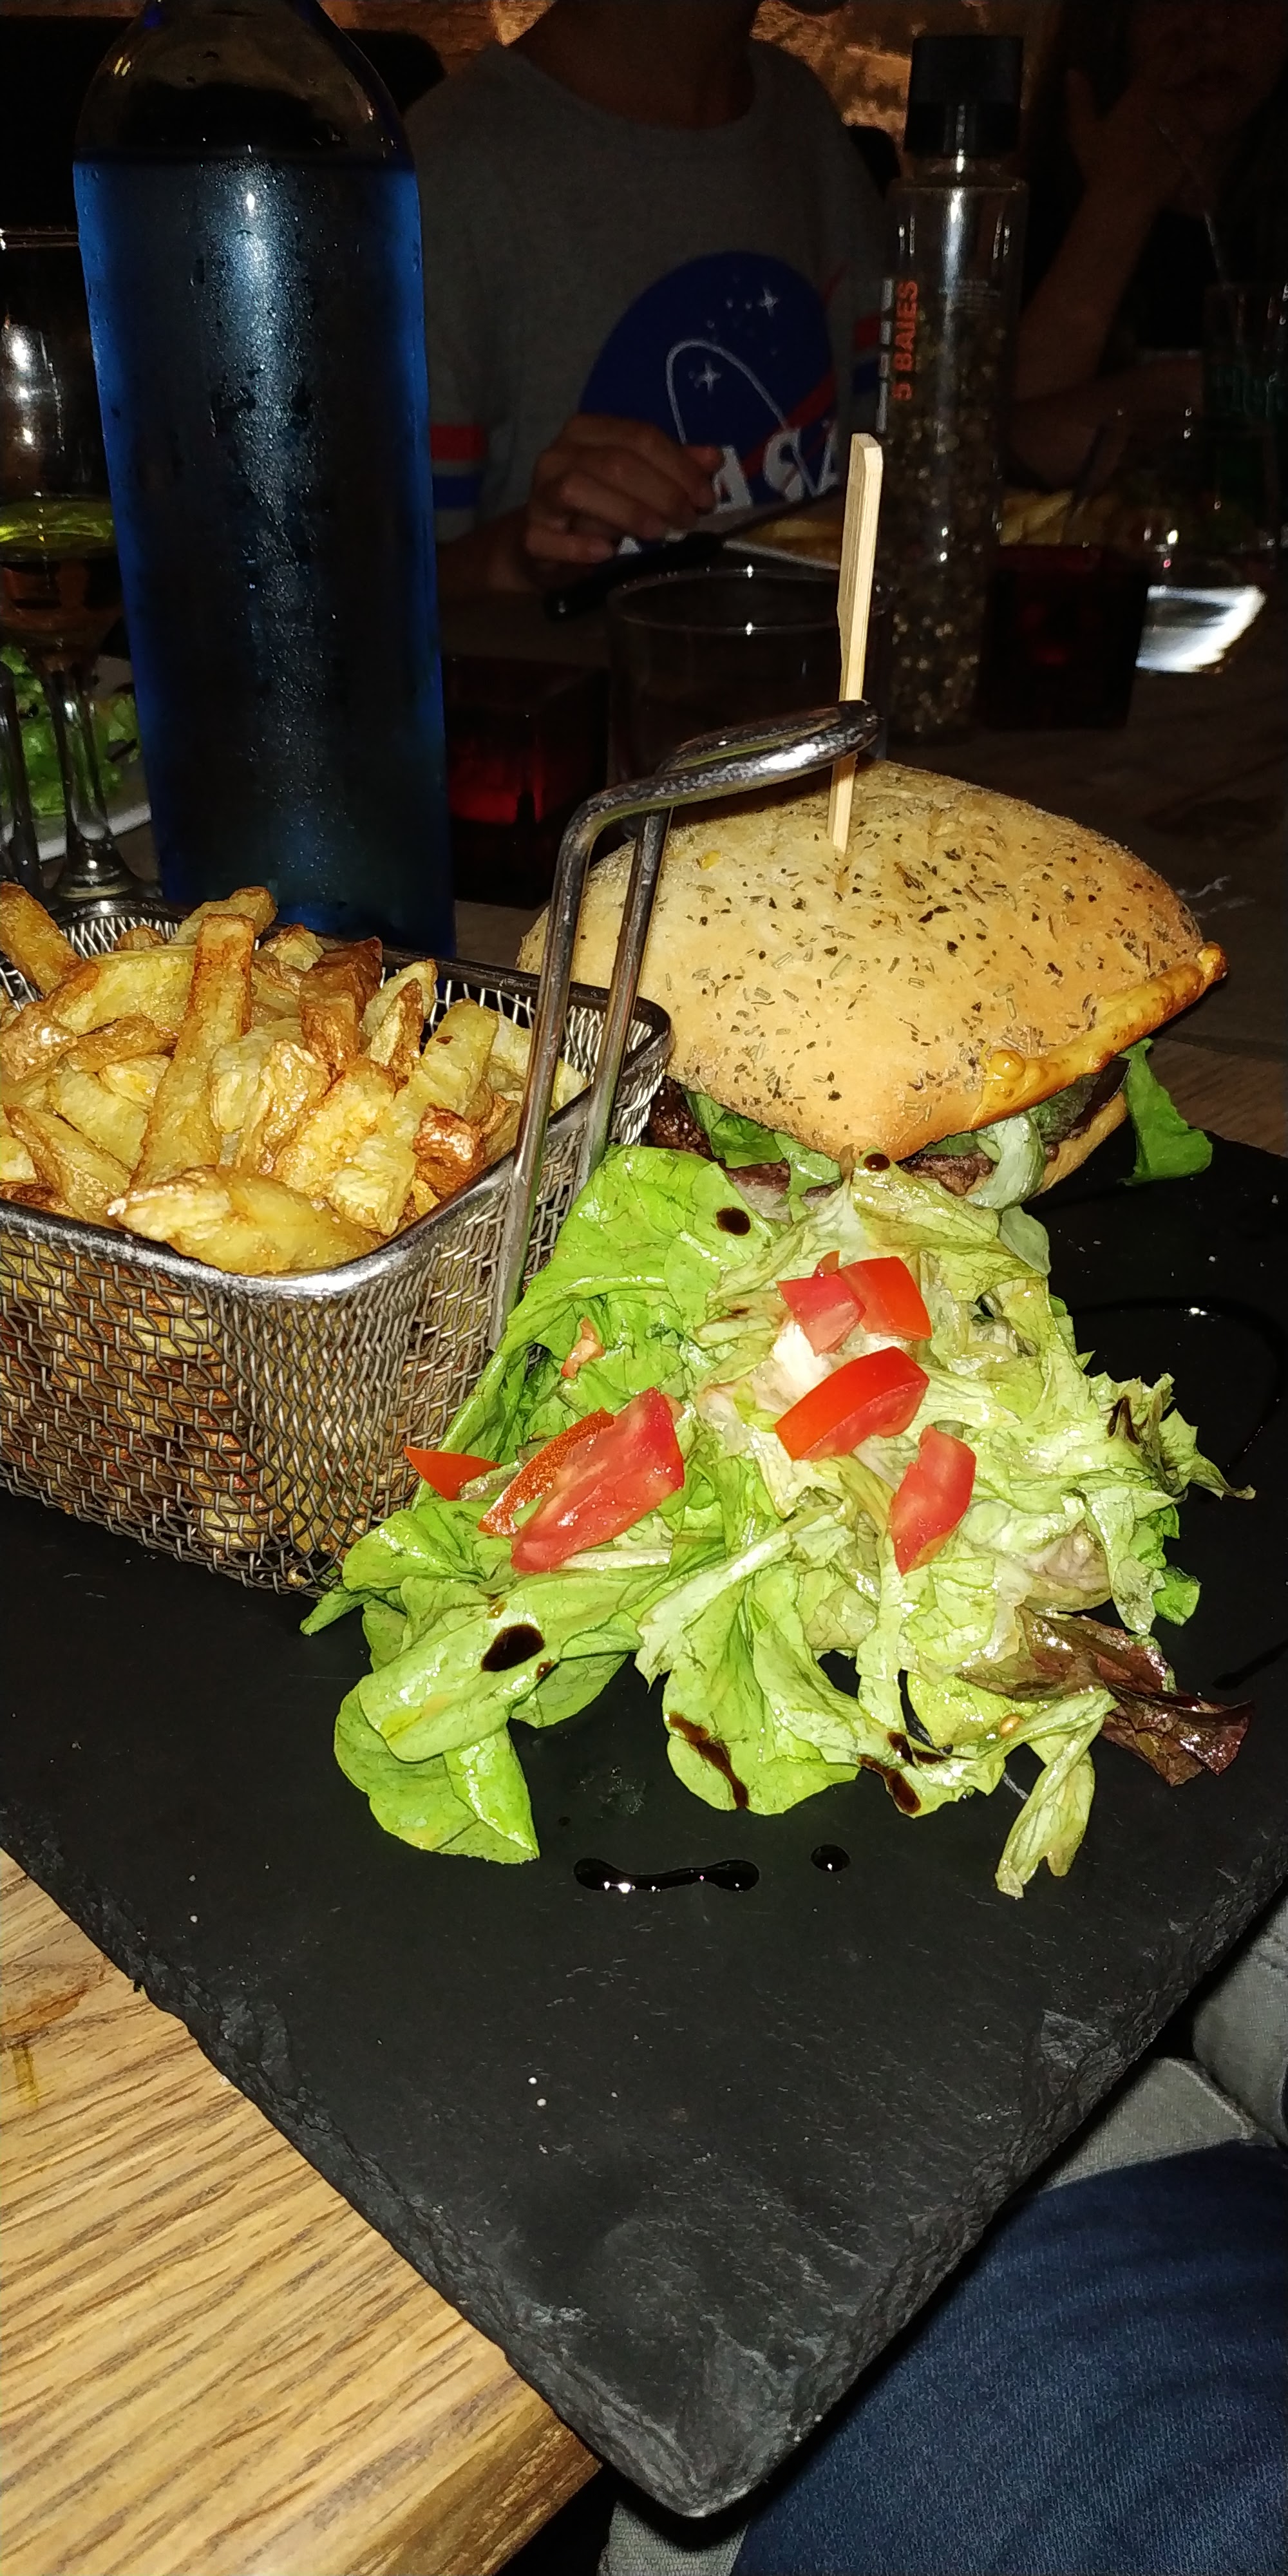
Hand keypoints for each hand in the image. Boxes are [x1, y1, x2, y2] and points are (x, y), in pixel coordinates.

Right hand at [521, 415, 720, 577]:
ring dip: (626, 513)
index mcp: (588, 431)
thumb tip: (714, 458)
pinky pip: (549, 538)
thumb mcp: (637, 483)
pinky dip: (580, 547)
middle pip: (614, 463)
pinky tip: (607, 554)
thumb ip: (672, 467)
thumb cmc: (597, 510)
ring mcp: (539, 493)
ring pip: (578, 489)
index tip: (705, 498)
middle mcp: (559, 454)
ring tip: (658, 534)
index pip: (640, 436)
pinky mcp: (529, 535)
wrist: (544, 545)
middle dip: (661, 492)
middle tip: (688, 520)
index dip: (679, 465)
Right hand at [1065, 57, 1212, 215]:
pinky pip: (1200, 138)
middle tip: (1162, 113)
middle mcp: (1168, 102)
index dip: (1171, 45)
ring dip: (1187, 118)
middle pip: (1181, 85)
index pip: (1165, 53)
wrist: (1124, 200)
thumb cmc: (1101, 166)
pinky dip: (1193, 143)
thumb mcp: (1083, 132)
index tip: (1173, 43)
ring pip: (1193, 110)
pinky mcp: (1195, 148)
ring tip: (1174, 135)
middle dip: (1176, 94)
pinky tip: (1181, 155)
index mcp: (1143, 92)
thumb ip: (1080, 100)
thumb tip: (1072, 73)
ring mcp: (1184, 124)